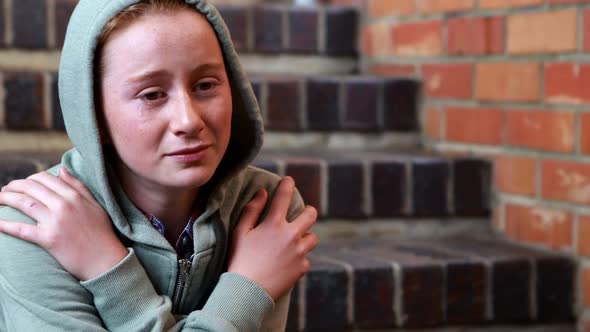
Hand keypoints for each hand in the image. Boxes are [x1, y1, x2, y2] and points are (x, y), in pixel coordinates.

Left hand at [0, 167, 127, 280]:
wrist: (105, 260)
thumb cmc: (102, 233)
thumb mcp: (95, 205)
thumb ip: (78, 186)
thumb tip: (62, 169)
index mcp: (75, 196)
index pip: (45, 178)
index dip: (29, 179)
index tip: (22, 184)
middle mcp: (64, 205)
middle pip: (31, 188)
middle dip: (13, 186)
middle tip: (4, 190)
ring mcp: (55, 222)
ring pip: (24, 203)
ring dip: (6, 199)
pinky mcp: (48, 239)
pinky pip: (21, 229)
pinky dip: (4, 225)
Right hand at [227, 177, 318, 300]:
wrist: (247, 292)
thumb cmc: (240, 260)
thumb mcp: (240, 232)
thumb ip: (252, 210)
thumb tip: (262, 192)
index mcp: (274, 224)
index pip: (284, 196)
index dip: (287, 184)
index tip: (289, 181)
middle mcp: (290, 235)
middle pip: (311, 214)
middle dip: (308, 211)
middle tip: (303, 213)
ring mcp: (299, 252)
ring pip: (313, 237)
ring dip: (305, 237)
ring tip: (293, 244)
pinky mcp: (302, 267)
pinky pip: (306, 258)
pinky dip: (298, 259)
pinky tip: (286, 264)